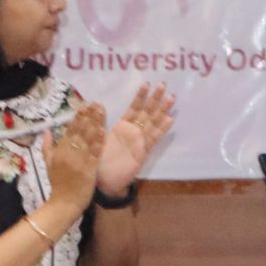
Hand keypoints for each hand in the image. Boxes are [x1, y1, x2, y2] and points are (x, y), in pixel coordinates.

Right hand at [45, 103, 107, 212]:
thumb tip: (46, 130)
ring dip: (96, 124)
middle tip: (96, 103)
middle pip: (80, 131)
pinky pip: (95, 153)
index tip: (85, 105)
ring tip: (102, 111)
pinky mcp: (89, 169)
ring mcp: (79, 161)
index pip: (70, 130)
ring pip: (88, 139)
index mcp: (59, 150)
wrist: (64, 202)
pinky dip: (99, 142)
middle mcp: (69, 153)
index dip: (78, 117)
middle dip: (89, 116)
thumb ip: (47, 146)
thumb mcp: (48, 163)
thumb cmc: (58, 182)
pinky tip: (104, 131)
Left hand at [98, 82, 175, 197]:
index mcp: (121, 128)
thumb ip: (98, 123)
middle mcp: (133, 133)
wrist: (103, 182)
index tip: (146, 83)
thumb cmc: (98, 160)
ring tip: (171, 98)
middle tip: (164, 85)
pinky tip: (169, 119)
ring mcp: (140, 142)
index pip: (133, 108)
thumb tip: (96, 104)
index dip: (140, 97)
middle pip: (147, 113)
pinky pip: (153, 139)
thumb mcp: (95, 138)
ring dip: (162, 111)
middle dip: (155, 99)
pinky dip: (161, 129)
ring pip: (153, 123)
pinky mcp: (143, 152)